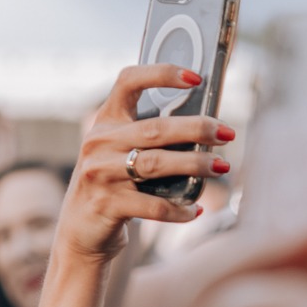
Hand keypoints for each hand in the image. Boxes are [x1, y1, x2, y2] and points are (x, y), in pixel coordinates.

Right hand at [62, 65, 233, 262]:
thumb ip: (146, 136)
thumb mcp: (118, 152)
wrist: (79, 232)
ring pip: (157, 164)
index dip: (161, 74)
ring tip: (221, 167)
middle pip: (155, 128)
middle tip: (227, 133)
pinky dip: (179, 209)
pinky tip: (196, 210)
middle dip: (197, 128)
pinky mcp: (107, 205)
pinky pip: (153, 206)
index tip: (195, 78)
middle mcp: (100, 143)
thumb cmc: (111, 185)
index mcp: (106, 122)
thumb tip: (205, 128)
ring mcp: (101, 174)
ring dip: (195, 164)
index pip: (129, 82)